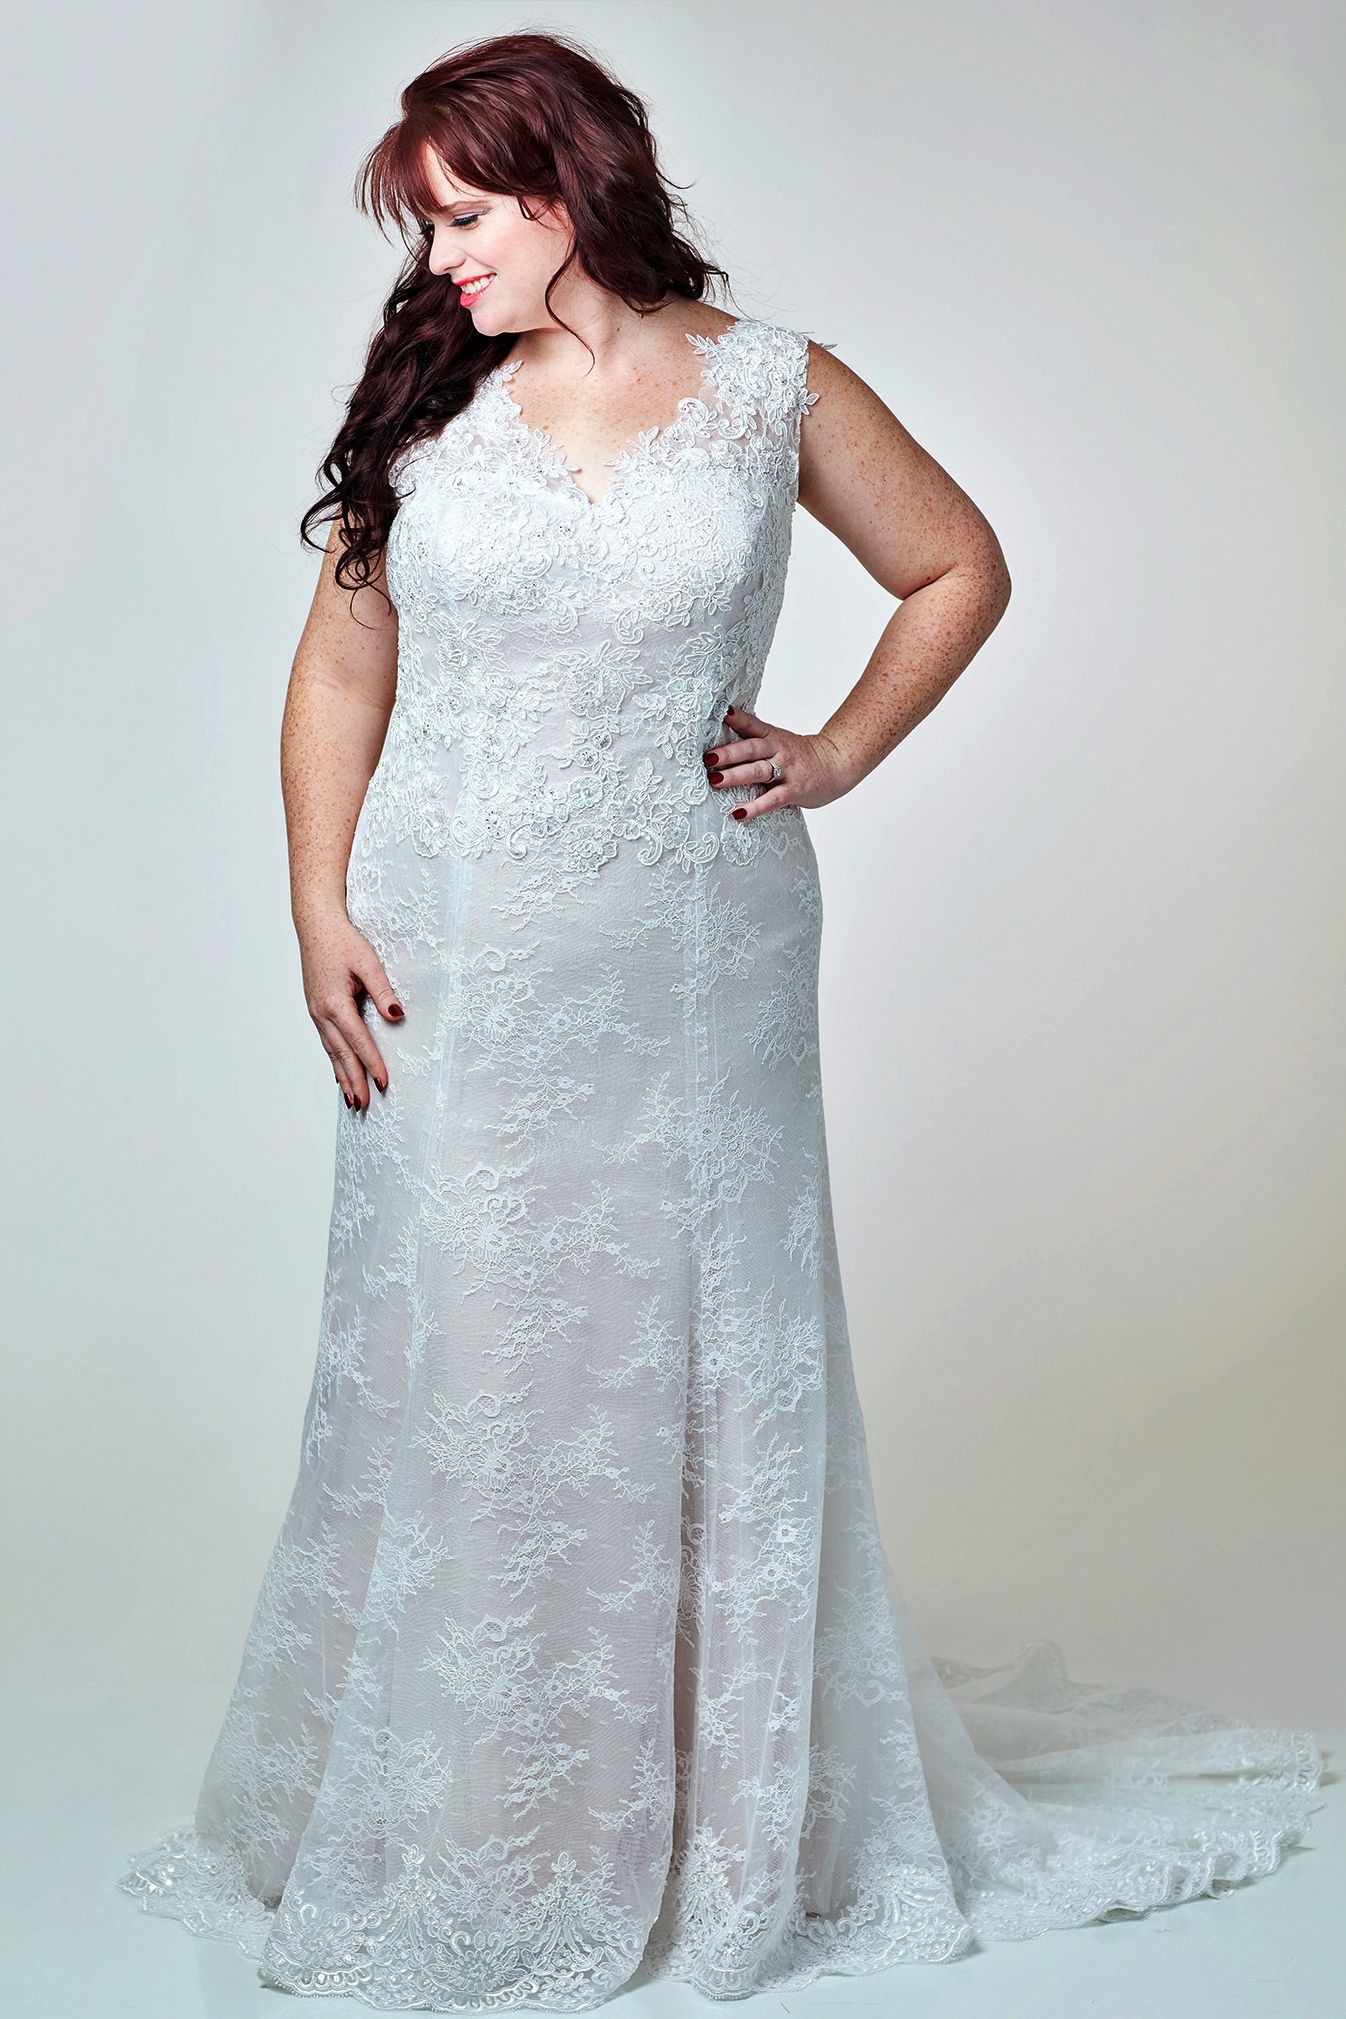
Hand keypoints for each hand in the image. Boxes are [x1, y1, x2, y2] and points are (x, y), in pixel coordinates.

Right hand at [296, 907, 404, 1109]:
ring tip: (352, 1098)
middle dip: (353, 1080)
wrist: (316, 925)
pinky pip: (326, 1041)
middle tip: (363, 1105)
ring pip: (331, 1051)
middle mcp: (321, 1012)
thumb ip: (383, 990)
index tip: (384, 1083)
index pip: (358, 1041)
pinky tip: (340, 1071)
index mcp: (334, 1003)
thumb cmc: (342, 940)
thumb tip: (397, 1016)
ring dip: (342, 1075)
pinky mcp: (316, 1009)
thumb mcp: (368, 961)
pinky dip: (334, 1060)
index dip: (372, 1064)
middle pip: (341, 1054)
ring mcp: (316, 1012)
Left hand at [703, 703, 853, 821]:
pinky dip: (755, 807)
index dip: (736, 718)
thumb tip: (719, 741)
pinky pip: (772, 800)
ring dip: (735, 776)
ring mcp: (787, 770)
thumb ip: (754, 740)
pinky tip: (738, 813)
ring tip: (714, 780)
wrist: (836, 764)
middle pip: (751, 749)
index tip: (720, 712)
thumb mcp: (778, 740)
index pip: (751, 724)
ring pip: (758, 771)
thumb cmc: (799, 755)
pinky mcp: (794, 791)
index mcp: (772, 736)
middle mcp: (778, 750)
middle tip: (708, 757)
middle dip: (728, 753)